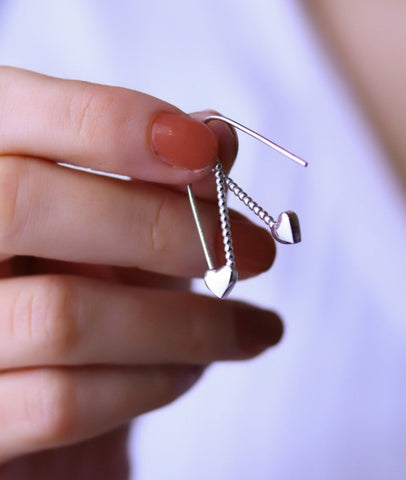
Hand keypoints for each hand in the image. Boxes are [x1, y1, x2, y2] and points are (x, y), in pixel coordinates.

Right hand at [0, 67, 281, 475]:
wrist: (37, 373)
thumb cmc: (75, 279)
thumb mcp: (108, 215)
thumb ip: (152, 170)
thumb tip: (219, 137)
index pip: (13, 113)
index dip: (111, 122)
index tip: (205, 149)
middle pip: (28, 204)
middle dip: (167, 226)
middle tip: (258, 251)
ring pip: (64, 315)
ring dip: (188, 325)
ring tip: (249, 327)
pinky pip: (62, 402)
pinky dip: (152, 384)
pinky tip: (192, 369)